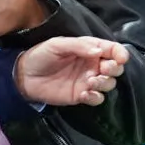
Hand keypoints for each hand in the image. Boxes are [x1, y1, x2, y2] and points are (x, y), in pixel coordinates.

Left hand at [14, 38, 130, 106]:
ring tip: (90, 82)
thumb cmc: (41, 55)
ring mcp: (88, 81)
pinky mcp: (81, 95)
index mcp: (90, 49)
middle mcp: (92, 65)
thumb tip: (99, 51)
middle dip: (114, 69)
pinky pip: (97, 99)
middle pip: (115, 68)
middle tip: (102, 69)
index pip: (113, 50)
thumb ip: (79, 46)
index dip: (120, 53)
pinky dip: (95, 97)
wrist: (24, 76)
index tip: (119, 58)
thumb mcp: (57, 45)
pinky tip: (84, 94)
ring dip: (104, 83)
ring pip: (109, 84)